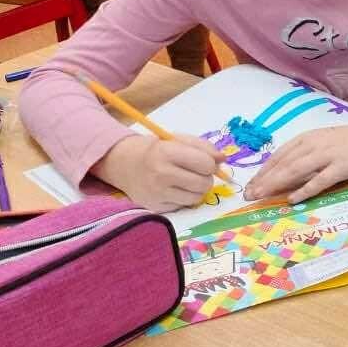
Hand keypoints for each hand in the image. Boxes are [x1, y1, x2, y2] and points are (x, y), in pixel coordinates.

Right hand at [95, 132, 222, 212]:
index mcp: (166, 152)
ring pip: (196, 198)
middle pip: (204, 183)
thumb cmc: (156, 150)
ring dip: (197, 189)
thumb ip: (203, 147)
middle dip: (206, 177)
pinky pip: (183, 205)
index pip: (205, 164)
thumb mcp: (177, 139)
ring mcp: (157, 193)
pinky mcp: (156, 207)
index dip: (210, 163)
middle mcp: (161, 174)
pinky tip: (174, 189)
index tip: (203, 162)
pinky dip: (184, 198)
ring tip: (187, 180)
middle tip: (196, 172)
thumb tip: (223, 160)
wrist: (124, 164)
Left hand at [244, 115, 347, 202]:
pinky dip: (305, 190)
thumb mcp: (326, 143)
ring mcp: (328, 155)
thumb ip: (308, 155)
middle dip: (263, 180)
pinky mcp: (342, 166)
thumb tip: (287, 173)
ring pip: (296, 170)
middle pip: (283, 164)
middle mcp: (315, 145)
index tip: (250, 184)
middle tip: (249, 195)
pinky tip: (292, 199)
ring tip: (262, 196)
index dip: (263, 170)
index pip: (280, 155)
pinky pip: (320, 180)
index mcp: (308, 138)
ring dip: (276, 184)